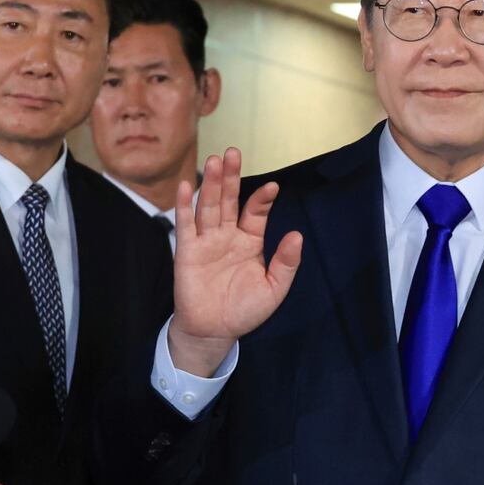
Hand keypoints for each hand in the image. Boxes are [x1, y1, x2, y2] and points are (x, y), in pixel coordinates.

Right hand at [168, 148, 302, 376]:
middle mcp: (228, 236)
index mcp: (250, 241)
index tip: (273, 187)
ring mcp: (206, 241)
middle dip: (232, 177)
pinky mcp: (187, 251)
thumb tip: (298, 236)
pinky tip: (187, 186)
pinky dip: (185, 205)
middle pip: (230, 200)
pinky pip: (186, 225)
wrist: (214, 332)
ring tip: (215, 160)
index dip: (263, 199)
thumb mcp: (274, 288)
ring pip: (209, 206)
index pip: (256, 212)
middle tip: (233, 152)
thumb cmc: (245, 310)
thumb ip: (286, 263)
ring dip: (211, 184)